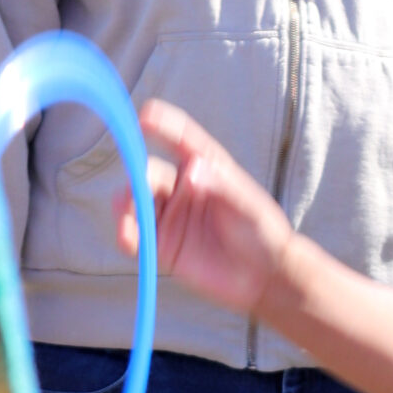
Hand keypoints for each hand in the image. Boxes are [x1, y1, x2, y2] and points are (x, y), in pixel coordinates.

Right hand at [116, 100, 294, 316]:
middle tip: (140, 188)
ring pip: (134, 202)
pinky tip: (126, 236)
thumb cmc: (263, 232)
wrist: (266, 276)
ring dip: (126, 204)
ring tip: (127, 213)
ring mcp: (168, 216)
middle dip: (139, 177)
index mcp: (204, 167)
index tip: (145, 116)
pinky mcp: (161, 245)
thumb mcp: (249, 206)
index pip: (179, 138)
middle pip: (148, 172)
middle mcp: (181, 187)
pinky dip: (126, 234)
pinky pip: (135, 237)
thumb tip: (193, 170)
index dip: (162, 125)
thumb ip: (222, 188)